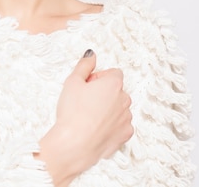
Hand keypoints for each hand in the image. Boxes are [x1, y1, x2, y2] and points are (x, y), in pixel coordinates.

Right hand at [35, 50, 132, 186]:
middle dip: (103, 93)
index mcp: (114, 84)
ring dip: (108, 110)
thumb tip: (91, 55)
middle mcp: (125, 100)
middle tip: (84, 102)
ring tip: (88, 117)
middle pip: (116, 91)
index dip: (98, 78)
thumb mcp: (72, 82)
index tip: (87, 86)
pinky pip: (120, 126)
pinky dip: (111, 126)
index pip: (113, 73)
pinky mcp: (125, 135)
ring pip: (119, 109)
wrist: (74, 144)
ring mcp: (126, 118)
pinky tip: (96, 129)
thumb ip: (84, 65)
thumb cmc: (73, 113)